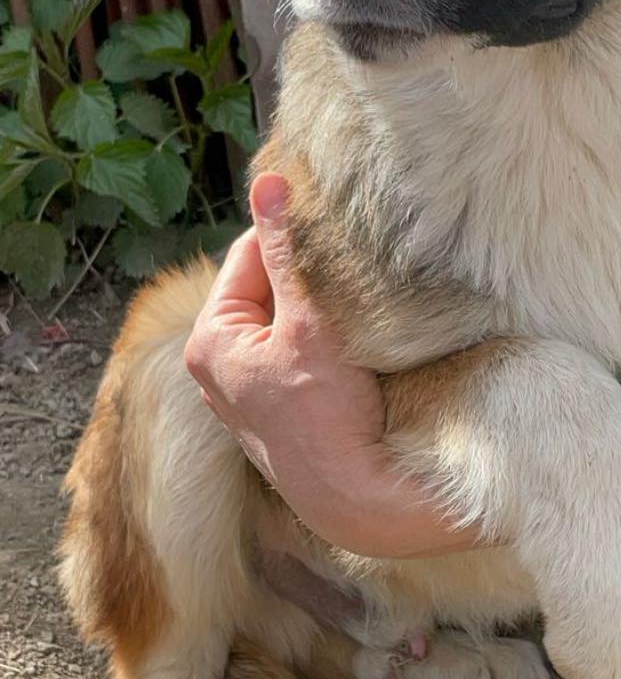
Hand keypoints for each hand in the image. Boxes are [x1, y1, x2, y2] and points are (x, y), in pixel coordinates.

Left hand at [184, 172, 481, 558]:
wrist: (354, 494)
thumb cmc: (326, 415)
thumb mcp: (306, 322)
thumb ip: (284, 252)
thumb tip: (268, 184)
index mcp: (209, 340)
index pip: (248, 254)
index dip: (291, 232)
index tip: (332, 217)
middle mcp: (215, 365)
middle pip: (265, 286)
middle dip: (304, 270)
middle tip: (350, 255)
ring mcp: (244, 388)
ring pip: (281, 318)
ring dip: (313, 302)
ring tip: (353, 291)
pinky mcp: (274, 405)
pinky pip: (291, 349)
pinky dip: (317, 334)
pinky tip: (349, 333)